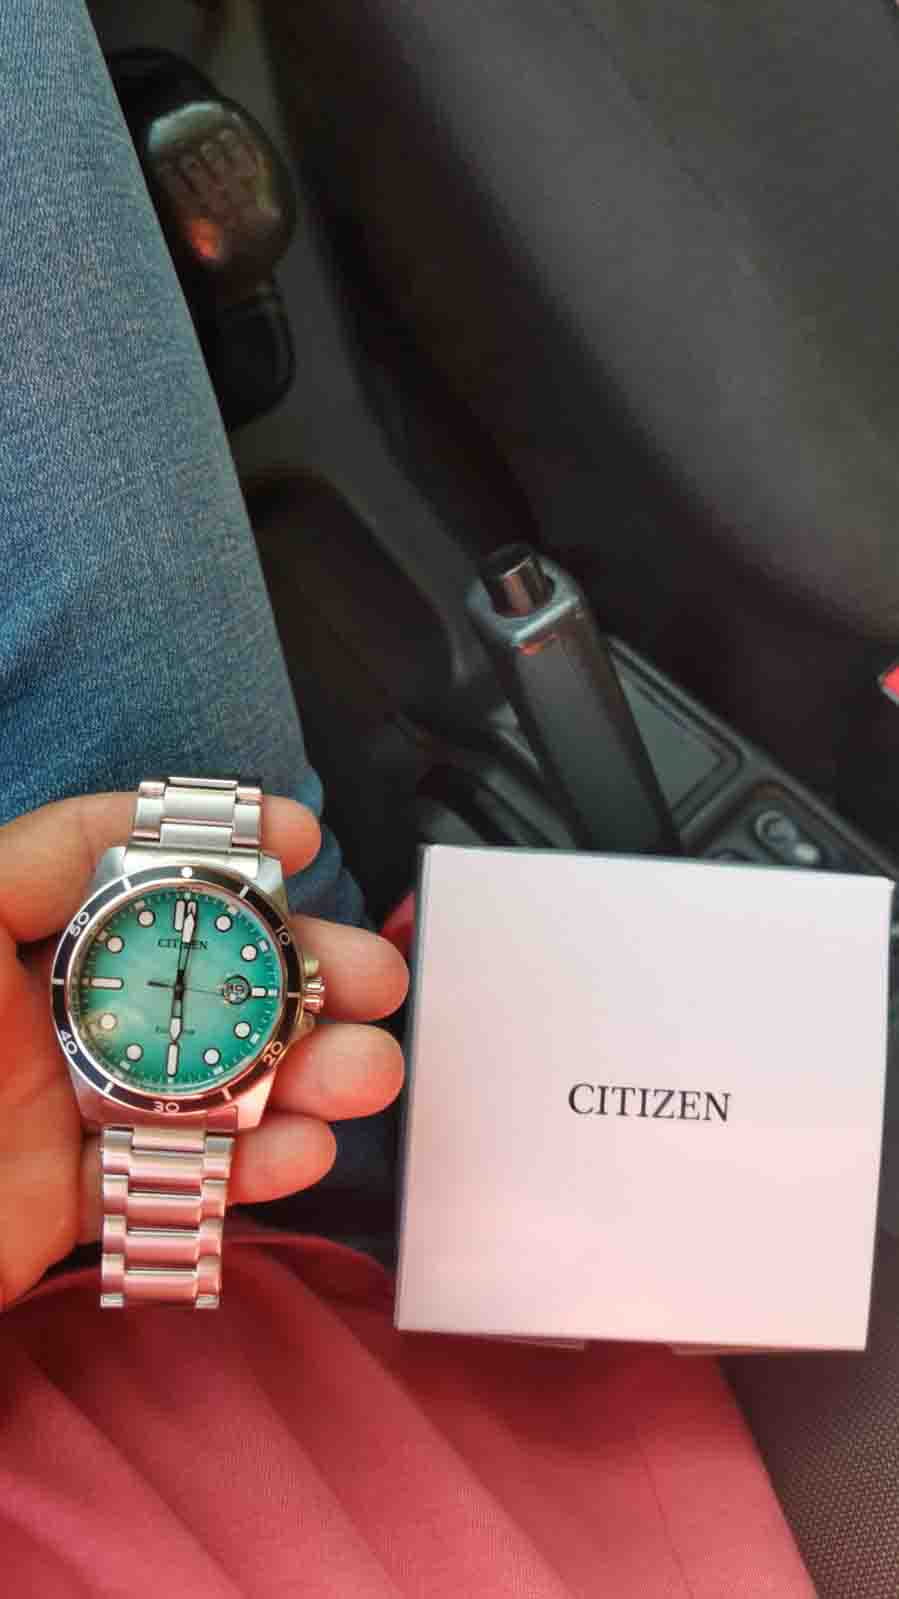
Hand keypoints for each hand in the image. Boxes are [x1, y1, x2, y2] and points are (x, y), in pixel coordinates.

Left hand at [0, 792, 407, 1309]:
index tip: (298, 835)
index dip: (213, 834)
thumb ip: (17, 871)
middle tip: (371, 977)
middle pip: (199, 968)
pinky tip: (303, 1152)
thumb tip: (124, 818)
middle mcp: (50, 1010)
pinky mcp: (80, 1195)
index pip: (117, 859)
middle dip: (300, 967)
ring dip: (307, 1070)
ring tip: (365, 1072)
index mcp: (9, 936)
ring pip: (217, 1073)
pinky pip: (188, 1176)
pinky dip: (258, 1168)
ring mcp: (72, 1104)